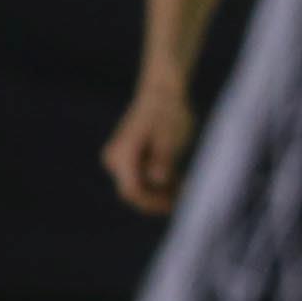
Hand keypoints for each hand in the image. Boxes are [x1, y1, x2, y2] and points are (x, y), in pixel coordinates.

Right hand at [103, 72, 197, 214]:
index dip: (153, 204)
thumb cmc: (169, 114)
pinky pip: (142, 178)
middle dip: (158, 200)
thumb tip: (158, 179)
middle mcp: (115, 159)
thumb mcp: (171, 139)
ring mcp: (120, 159)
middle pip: (134, 192)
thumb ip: (163, 160)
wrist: (163, 93)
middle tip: (185, 200)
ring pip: (139, 186)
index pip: (132, 192)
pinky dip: (160, 184)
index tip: (177, 207)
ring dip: (161, 193)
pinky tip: (180, 182)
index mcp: (122, 155)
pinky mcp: (129, 157)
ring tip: (186, 190)